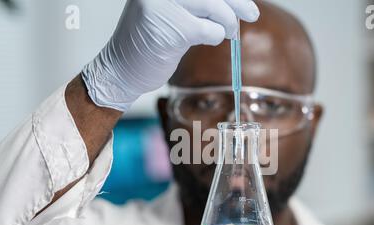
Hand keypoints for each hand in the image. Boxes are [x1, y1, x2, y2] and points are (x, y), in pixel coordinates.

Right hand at [82, 0, 259, 111]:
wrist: (121, 69)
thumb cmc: (147, 40)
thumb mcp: (169, 9)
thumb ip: (196, 1)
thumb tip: (234, 1)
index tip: (243, 1)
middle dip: (237, 3)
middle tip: (252, 14)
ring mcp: (163, 4)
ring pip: (215, 6)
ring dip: (227, 23)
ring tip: (227, 32)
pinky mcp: (171, 29)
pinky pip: (210, 30)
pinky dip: (215, 37)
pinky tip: (206, 40)